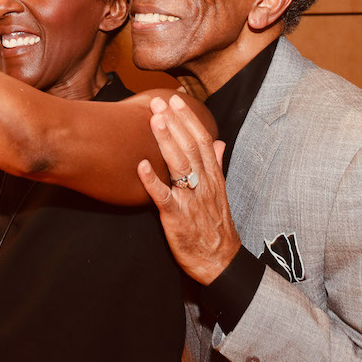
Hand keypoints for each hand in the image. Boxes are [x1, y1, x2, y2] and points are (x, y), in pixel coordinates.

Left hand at [137, 94, 240, 284]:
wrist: (220, 261)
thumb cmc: (215, 226)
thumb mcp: (221, 193)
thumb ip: (217, 165)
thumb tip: (219, 142)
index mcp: (213, 176)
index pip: (203, 140)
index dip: (189, 119)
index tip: (177, 100)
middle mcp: (204, 184)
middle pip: (190, 147)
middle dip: (174, 122)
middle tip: (159, 102)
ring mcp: (191, 200)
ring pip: (180, 166)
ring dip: (166, 141)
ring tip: (154, 120)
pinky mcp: (177, 217)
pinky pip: (163, 196)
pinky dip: (152, 180)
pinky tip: (141, 165)